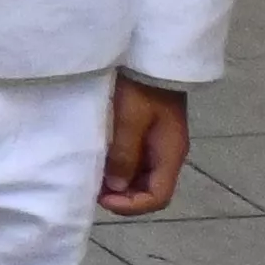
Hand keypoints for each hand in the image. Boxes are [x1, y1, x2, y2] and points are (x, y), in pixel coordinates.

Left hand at [102, 74, 192, 215]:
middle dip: (125, 198)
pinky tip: (103, 164)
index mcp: (170, 154)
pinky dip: (122, 170)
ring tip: (96, 180)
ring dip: (122, 185)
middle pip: (151, 190)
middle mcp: (169, 154)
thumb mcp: (130, 121)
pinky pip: (139, 162)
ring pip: (144, 178)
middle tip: (95, 191)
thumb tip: (117, 187)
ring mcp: (161, 145)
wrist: (152, 59)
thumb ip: (125, 155)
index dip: (132, 205)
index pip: (159, 196)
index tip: (103, 199)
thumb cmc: (141, 88)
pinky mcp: (151, 135)